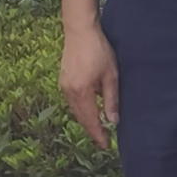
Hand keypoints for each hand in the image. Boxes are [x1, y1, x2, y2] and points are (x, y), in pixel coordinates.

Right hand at [58, 23, 118, 146]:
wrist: (80, 30)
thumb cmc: (98, 50)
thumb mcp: (111, 76)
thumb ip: (111, 100)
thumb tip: (113, 121)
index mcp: (82, 92)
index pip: (90, 121)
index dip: (98, 135)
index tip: (106, 145)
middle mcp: (69, 92)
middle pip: (81, 118)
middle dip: (92, 130)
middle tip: (104, 139)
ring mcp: (64, 85)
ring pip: (75, 110)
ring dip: (86, 120)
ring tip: (98, 127)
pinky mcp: (63, 80)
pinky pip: (72, 101)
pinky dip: (81, 109)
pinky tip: (90, 108)